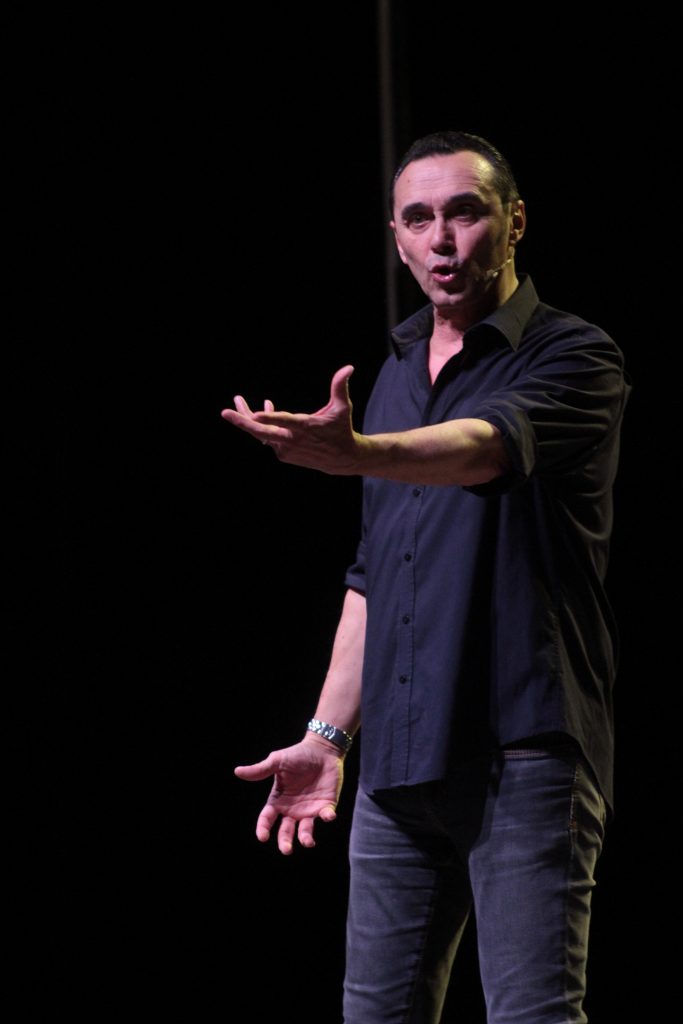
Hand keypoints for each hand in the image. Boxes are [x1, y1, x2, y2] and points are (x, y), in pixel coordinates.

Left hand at [221, 365, 363, 474]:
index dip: (270, 418)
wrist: (340, 459)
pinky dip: (263, 424)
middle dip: (243, 422)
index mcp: (306, 427)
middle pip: (263, 433)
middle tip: (225, 413)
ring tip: (238, 400)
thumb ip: (340, 387)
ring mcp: (286, 450)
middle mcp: (293, 441)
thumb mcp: (342, 407)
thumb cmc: (341, 428)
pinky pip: (267, 437)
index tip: (254, 414)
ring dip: (248, 418)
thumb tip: (348, 367)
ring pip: (261, 433)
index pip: (285, 422)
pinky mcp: (283, 455)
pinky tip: (263, 409)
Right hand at [234, 736, 344, 854]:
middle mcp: (292, 809)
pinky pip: (326, 816)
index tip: (263, 837)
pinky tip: (328, 815)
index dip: (263, 828)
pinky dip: (328, 817)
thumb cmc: (297, 755)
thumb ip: (260, 770)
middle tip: (286, 850)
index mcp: (278, 800)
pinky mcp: (325, 806)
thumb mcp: (277, 761)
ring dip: (305, 837)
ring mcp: (309, 809)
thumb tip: (237, 771)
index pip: (267, 819)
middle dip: (285, 842)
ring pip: (305, 830)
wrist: (322, 750)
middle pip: (285, 831)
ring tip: (307, 842)